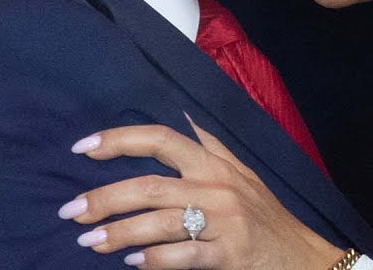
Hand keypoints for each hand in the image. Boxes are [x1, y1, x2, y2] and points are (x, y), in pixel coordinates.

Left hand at [59, 119, 345, 269]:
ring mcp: (225, 219)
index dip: (119, 139)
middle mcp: (216, 184)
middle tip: (69, 210)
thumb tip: (180, 117)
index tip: (82, 148)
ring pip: (160, 220)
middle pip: (149, 184)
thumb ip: (208, 146)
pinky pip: (185, 255)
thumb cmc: (264, 214)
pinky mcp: (230, 253)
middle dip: (104, 197)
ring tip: (88, 242)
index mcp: (213, 161)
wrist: (303, 257)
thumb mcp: (239, 172)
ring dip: (119, 232)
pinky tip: (131, 263)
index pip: (160, 138)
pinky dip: (155, 259)